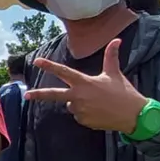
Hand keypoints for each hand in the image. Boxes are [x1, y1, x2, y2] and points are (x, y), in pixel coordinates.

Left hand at [25, 38, 148, 133]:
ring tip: (98, 102)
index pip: (64, 71)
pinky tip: (99, 112)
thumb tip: (117, 40)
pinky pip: (79, 115)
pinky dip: (85, 113)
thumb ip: (111, 57)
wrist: (133, 115)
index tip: (36, 61)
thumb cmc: (124, 92)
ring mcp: (79, 110)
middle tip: (26, 94)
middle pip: (54, 94)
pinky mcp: (83, 121)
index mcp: (84, 82)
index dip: (50, 65)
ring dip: (79, 102)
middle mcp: (78, 96)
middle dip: (39, 94)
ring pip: (71, 104)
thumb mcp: (115, 73)